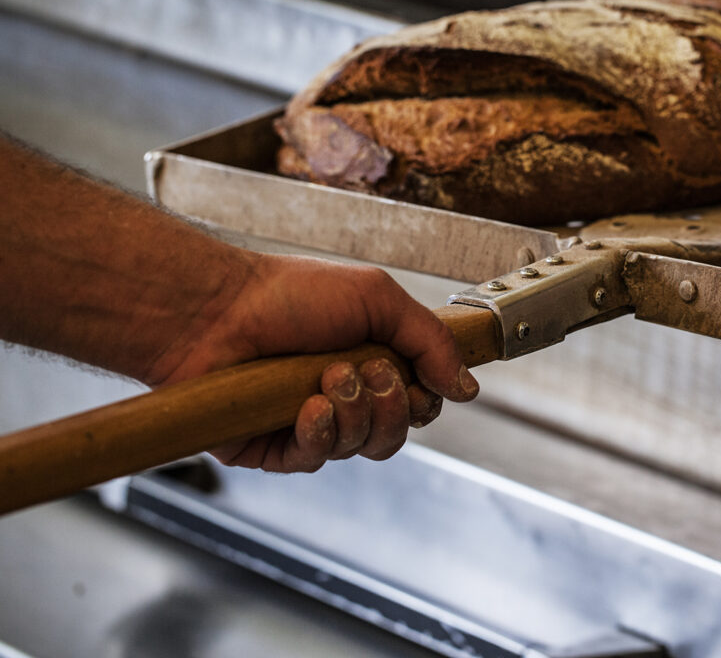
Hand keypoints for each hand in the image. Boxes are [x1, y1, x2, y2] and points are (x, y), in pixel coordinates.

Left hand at [146, 252, 478, 472]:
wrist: (217, 310)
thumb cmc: (290, 295)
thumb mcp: (379, 299)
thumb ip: (431, 342)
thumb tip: (467, 388)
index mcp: (370, 363)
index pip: (419, 404)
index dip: (420, 397)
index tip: (406, 372)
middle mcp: (343, 399)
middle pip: (396, 435)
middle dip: (390, 405)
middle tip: (364, 370)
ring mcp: (307, 426)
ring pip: (360, 448)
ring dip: (354, 413)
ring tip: (326, 378)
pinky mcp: (270, 449)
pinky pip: (315, 461)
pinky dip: (320, 434)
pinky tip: (308, 408)